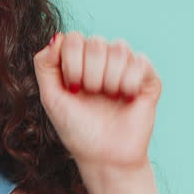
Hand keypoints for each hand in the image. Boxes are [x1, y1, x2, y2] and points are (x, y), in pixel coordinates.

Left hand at [32, 31, 161, 172]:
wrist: (104, 156)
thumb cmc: (78, 130)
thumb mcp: (51, 98)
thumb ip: (44, 65)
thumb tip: (56, 37)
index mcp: (80, 62)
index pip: (73, 38)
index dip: (71, 63)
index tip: (73, 90)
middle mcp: (104, 60)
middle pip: (96, 41)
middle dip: (89, 74)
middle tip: (92, 96)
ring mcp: (126, 66)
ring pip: (119, 48)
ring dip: (109, 80)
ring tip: (110, 98)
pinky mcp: (148, 77)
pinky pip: (140, 61)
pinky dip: (129, 83)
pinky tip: (127, 98)